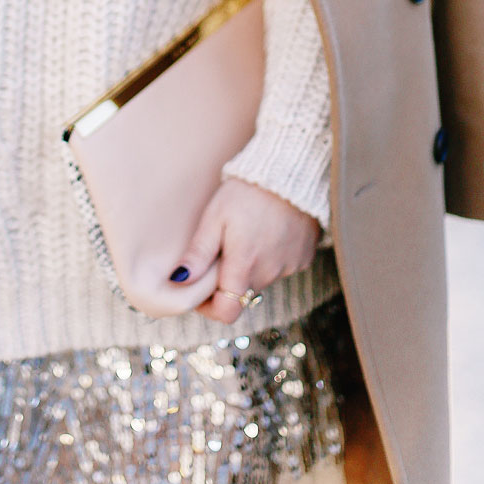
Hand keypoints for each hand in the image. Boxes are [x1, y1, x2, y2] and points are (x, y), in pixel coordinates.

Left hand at [171, 177, 321, 326]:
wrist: (290, 171)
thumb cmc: (246, 192)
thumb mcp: (215, 217)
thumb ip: (199, 253)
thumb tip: (179, 280)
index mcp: (244, 265)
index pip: (227, 312)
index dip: (210, 308)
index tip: (200, 292)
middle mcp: (269, 272)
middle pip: (242, 293)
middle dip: (227, 280)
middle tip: (221, 249)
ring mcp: (290, 266)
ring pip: (261, 279)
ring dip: (249, 267)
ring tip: (245, 234)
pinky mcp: (304, 257)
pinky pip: (281, 267)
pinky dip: (270, 257)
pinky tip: (266, 231)